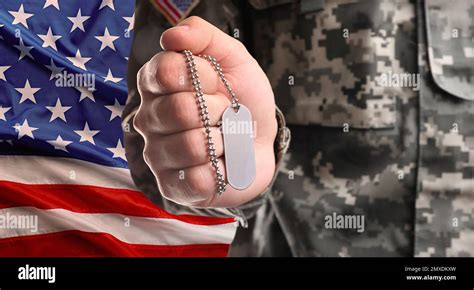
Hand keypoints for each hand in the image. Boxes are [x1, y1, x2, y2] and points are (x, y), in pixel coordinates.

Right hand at [134, 16, 276, 207]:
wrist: (259, 141)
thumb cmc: (241, 99)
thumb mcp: (232, 59)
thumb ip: (203, 38)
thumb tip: (172, 36)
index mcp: (157, 84)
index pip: (166, 71)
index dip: (201, 76)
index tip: (215, 81)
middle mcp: (149, 119)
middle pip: (179, 110)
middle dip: (218, 110)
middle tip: (225, 113)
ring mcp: (157, 155)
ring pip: (192, 145)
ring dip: (223, 141)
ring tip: (223, 140)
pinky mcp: (173, 185)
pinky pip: (197, 178)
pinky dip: (221, 170)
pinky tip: (219, 164)